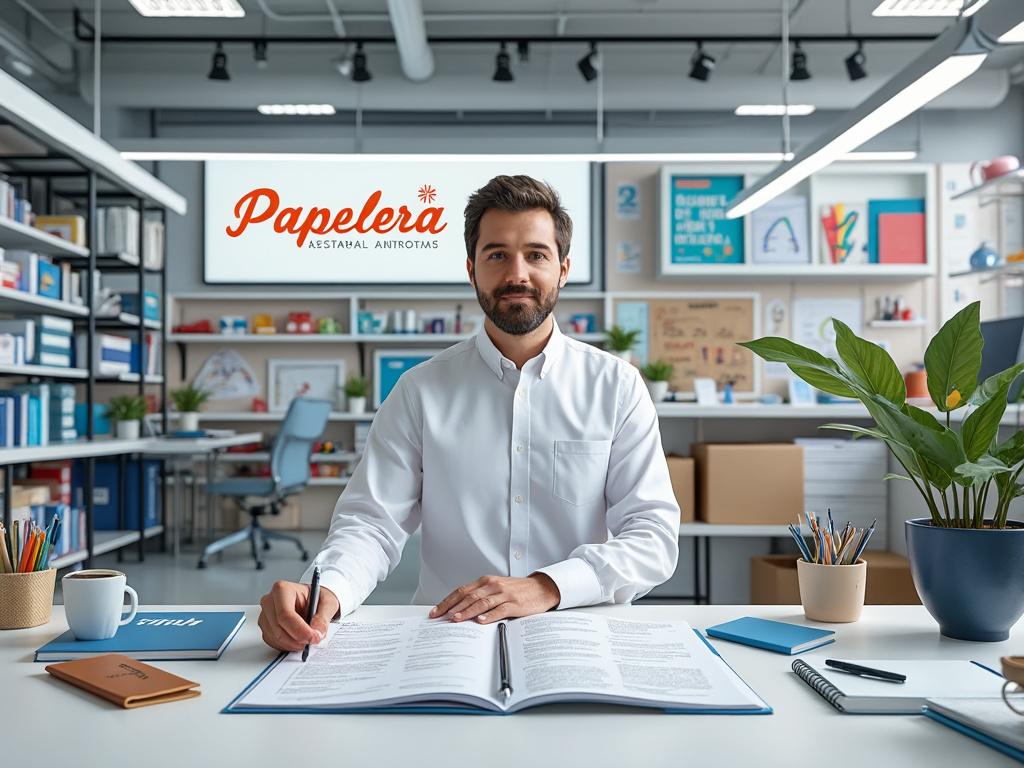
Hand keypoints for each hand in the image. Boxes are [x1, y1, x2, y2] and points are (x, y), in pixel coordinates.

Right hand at [258, 580, 338, 651]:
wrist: (311, 600)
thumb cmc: (316, 598)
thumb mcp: (327, 603)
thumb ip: (323, 618)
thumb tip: (317, 633)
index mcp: (283, 589)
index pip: (285, 615)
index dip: (300, 630)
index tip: (313, 638)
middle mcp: (270, 601)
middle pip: (279, 628)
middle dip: (298, 639)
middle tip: (313, 641)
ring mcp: (265, 615)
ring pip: (275, 637)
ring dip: (293, 644)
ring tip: (307, 638)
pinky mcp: (265, 627)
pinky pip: (273, 642)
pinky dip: (287, 645)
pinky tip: (298, 639)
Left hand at [428, 574, 559, 624]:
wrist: (541, 588)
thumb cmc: (517, 590)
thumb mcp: (496, 589)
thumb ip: (480, 596)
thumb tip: (458, 610)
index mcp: (486, 581)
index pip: (461, 591)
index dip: (447, 601)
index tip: (435, 612)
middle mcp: (493, 585)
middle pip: (468, 596)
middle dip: (452, 607)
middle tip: (440, 618)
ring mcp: (504, 594)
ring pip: (481, 602)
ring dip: (467, 611)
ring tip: (456, 619)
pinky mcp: (515, 603)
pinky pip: (500, 609)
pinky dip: (489, 615)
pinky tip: (481, 621)